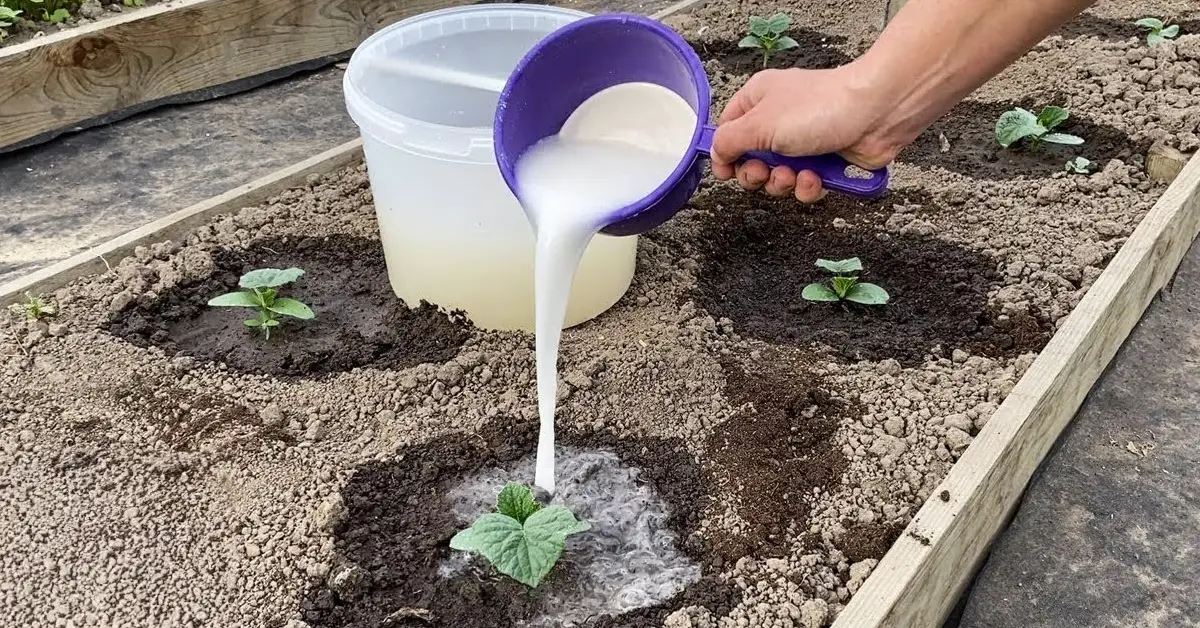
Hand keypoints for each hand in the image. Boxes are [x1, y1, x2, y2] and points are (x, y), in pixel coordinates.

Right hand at [710, 65, 899, 202]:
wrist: (877, 113)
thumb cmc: (821, 106)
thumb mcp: (760, 123)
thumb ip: (728, 142)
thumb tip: (715, 155)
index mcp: (759, 100)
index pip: (728, 130)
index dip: (724, 154)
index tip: (726, 170)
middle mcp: (780, 120)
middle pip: (751, 161)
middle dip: (757, 174)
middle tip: (765, 171)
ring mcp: (804, 142)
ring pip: (778, 178)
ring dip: (783, 183)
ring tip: (795, 173)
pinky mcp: (826, 162)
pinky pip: (805, 186)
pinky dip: (809, 187)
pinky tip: (818, 176)